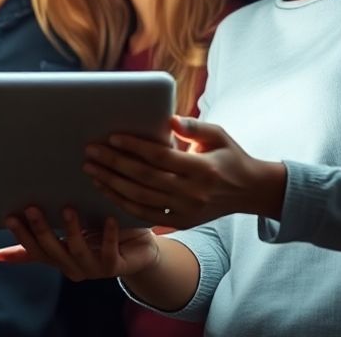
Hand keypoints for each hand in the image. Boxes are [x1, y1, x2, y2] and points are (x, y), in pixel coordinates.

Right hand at [0, 206, 158, 281]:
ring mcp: (95, 269)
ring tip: (68, 209)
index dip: (22, 235)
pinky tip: (108, 219)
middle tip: (32, 207)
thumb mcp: (65, 237)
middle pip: (53, 250)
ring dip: (72, 231)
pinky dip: (108, 236)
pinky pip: (110, 252)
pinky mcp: (116, 267)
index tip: (9, 216)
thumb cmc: (99, 238)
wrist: (138, 252)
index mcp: (59, 259)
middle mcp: (73, 267)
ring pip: (79, 252)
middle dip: (41, 229)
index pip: (34, 249)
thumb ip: (36, 244)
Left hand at [84, 116, 287, 228]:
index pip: (161, 157)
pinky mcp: (181, 222)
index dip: (135, 148)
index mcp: (203, 169)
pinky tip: (106, 190)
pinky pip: (145, 215)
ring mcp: (186, 211)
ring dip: (112, 184)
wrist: (250, 192)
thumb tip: (169, 119)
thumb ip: (194, 127)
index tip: (112, 137)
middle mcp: (193, 193)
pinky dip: (123, 203)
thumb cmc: (230, 156)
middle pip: (145, 179)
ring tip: (92, 170)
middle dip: (114, 164)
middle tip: (91, 152)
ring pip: (140, 199)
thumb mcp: (219, 135)